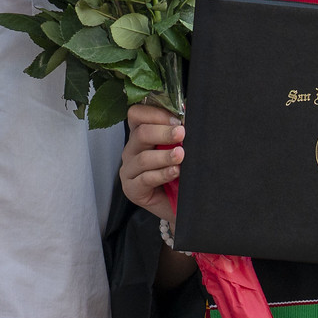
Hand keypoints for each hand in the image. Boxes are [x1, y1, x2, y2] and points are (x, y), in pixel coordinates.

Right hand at [121, 104, 183, 222]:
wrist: (180, 204)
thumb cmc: (180, 175)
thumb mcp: (179, 149)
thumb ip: (179, 134)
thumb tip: (187, 119)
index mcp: (141, 135)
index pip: (137, 115)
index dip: (155, 114)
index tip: (177, 120)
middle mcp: (132, 150)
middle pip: (140, 134)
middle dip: (163, 132)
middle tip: (181, 134)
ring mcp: (129, 170)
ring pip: (143, 158)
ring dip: (164, 155)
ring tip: (181, 156)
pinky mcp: (132, 189)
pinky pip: (145, 179)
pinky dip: (162, 174)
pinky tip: (175, 172)